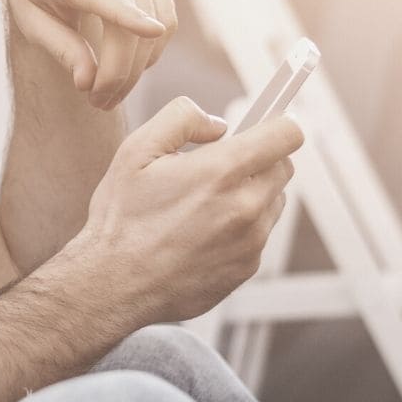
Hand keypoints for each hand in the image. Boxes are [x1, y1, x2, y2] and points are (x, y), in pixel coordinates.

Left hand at [2, 0, 176, 109]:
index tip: (152, 32)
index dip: (128, 14)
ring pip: (155, 30)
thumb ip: (61, 48)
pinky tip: (129, 63)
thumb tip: (86, 82)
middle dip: (118, 76)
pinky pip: (168, 22)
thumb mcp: (30, 21)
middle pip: (128, 29)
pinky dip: (153, 51)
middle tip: (98, 103)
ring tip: (109, 91)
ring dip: (137, 71)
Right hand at [70, 97, 302, 322]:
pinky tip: (201, 232)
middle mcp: (245, 207)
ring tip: (204, 203)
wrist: (114, 283)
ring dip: (251, 193)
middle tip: (218, 166)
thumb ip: (181, 119)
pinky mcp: (248, 267)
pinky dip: (240, 226)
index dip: (276, 123)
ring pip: (273, 201)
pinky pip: (259, 234)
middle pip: (284, 166)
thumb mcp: (136, 151)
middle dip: (258, 159)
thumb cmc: (122, 219)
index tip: (263, 125)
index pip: (286, 135)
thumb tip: (218, 124)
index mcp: (220, 172)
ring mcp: (251, 241)